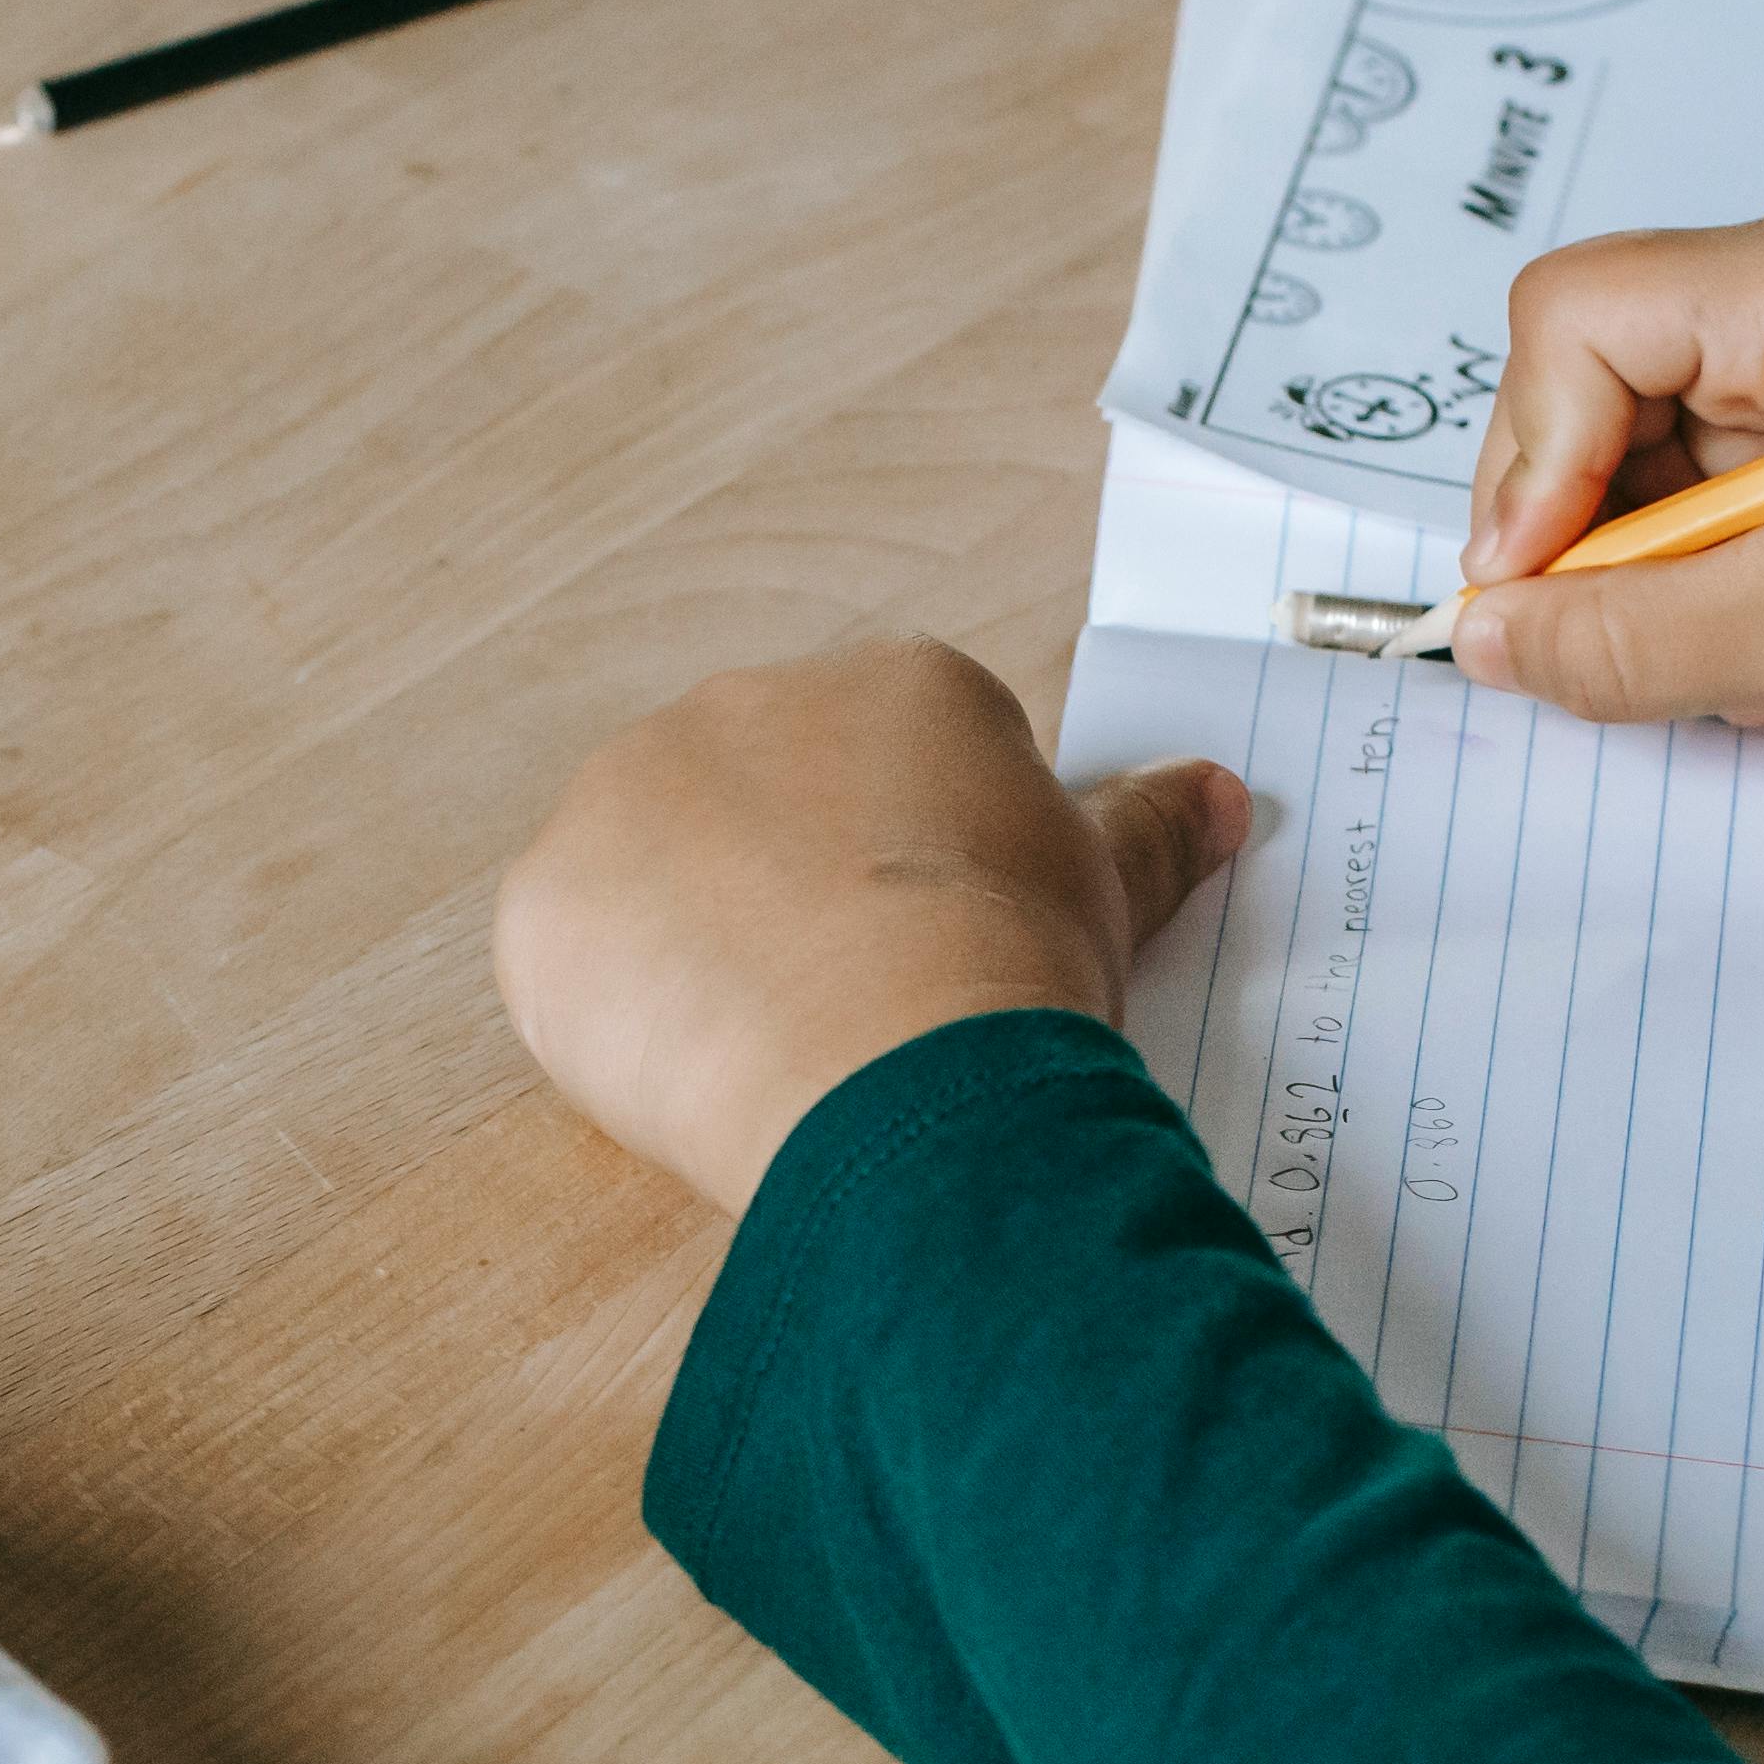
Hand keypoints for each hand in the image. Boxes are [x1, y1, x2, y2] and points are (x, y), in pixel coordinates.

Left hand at [491, 639, 1249, 1211]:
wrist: (897, 1058)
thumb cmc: (1013, 965)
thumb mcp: (1105, 888)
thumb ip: (1148, 828)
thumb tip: (1214, 793)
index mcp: (896, 685)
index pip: (900, 766)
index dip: (924, 872)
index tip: (945, 951)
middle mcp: (750, 703)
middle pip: (770, 804)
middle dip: (802, 896)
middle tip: (863, 1008)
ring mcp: (632, 792)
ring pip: (662, 876)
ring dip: (702, 949)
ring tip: (780, 1051)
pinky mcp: (550, 897)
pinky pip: (577, 957)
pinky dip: (619, 1017)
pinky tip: (695, 1078)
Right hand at [1454, 180, 1763, 774]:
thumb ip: (1634, 637)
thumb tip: (1486, 639)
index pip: (1574, 321)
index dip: (1532, 468)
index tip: (1548, 601)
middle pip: (1590, 389)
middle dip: (1599, 536)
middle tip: (1656, 650)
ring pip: (1640, 461)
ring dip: (1662, 582)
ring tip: (1758, 658)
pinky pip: (1710, 499)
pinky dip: (1717, 589)